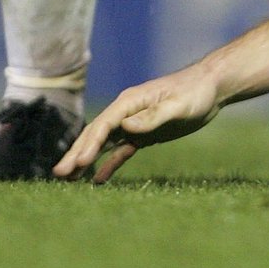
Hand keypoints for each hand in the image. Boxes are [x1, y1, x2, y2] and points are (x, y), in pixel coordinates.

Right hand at [52, 67, 221, 183]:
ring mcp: (134, 122)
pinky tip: (96, 180)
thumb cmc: (195, 93)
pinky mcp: (144, 133)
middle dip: (76, 153)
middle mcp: (127, 111)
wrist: (211, 87)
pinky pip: (120, 150)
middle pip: (96, 134)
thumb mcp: (177, 106)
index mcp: (131, 102)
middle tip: (57, 175)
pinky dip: (107, 164)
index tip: (78, 164)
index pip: (104, 125)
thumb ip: (153, 116)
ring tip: (67, 179)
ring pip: (103, 143)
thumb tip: (125, 127)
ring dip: (85, 159)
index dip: (89, 145)